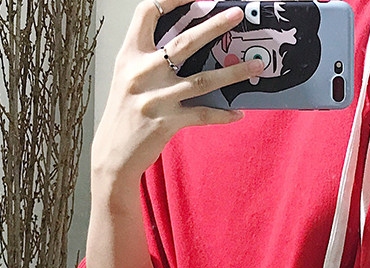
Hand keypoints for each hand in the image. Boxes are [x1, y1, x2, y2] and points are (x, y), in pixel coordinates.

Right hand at [92, 0, 263, 179]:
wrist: (113, 152)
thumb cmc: (124, 113)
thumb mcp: (129, 78)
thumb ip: (150, 59)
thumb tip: (187, 46)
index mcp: (130, 55)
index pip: (147, 13)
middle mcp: (142, 72)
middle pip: (184, 42)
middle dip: (214, 25)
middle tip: (237, 14)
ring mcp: (156, 98)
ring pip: (203, 80)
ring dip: (233, 72)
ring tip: (257, 66)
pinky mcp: (167, 122)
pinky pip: (202, 114)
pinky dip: (223, 114)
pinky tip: (239, 112)